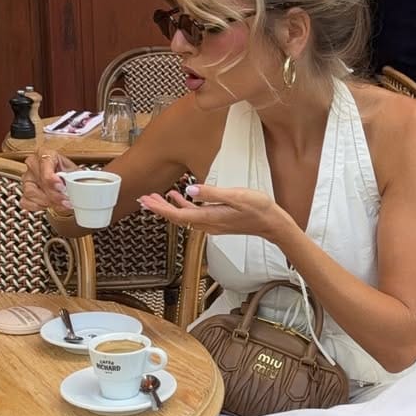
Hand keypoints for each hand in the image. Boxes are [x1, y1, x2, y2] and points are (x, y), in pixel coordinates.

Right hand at [20, 150, 76, 213]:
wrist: (66, 183)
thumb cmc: (68, 174)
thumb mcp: (75, 172)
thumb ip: (75, 178)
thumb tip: (75, 187)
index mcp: (45, 154)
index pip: (44, 163)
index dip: (51, 178)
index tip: (61, 187)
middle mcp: (33, 164)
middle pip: (39, 180)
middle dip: (54, 194)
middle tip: (66, 200)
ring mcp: (27, 178)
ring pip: (31, 192)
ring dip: (48, 202)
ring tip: (62, 204)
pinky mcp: (24, 192)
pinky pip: (26, 202)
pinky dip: (39, 206)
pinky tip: (50, 205)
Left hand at [138, 183, 290, 242]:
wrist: (272, 223)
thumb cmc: (258, 209)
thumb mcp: (236, 196)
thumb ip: (211, 193)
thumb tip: (189, 190)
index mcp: (210, 217)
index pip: (178, 215)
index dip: (160, 209)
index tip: (147, 202)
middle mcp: (208, 224)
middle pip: (177, 218)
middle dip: (159, 209)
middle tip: (144, 199)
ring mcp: (212, 224)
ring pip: (184, 218)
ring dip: (169, 208)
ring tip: (156, 198)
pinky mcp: (217, 221)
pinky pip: (193, 216)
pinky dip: (183, 207)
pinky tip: (180, 198)